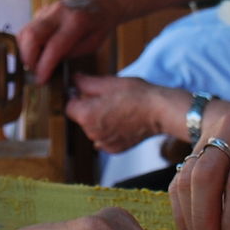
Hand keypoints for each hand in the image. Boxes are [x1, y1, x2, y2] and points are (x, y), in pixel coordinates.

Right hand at [18, 0, 117, 82]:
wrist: (102, 1)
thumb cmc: (100, 25)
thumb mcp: (92, 44)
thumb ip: (70, 53)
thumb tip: (48, 65)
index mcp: (77, 22)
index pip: (53, 47)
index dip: (44, 66)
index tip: (41, 80)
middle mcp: (59, 12)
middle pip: (31, 36)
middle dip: (28, 58)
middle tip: (35, 71)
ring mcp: (48, 9)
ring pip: (25, 31)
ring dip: (25, 51)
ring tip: (35, 63)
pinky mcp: (42, 10)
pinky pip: (28, 28)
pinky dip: (28, 42)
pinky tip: (38, 50)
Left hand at [65, 74, 185, 153]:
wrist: (160, 112)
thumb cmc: (136, 95)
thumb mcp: (108, 82)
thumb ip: (84, 82)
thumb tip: (73, 80)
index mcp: (86, 115)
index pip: (69, 106)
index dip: (77, 96)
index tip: (87, 91)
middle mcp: (91, 133)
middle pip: (82, 118)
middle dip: (90, 108)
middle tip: (108, 98)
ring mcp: (103, 144)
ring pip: (93, 128)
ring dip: (100, 120)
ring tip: (118, 108)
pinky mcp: (115, 149)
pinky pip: (104, 139)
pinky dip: (110, 131)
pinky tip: (123, 120)